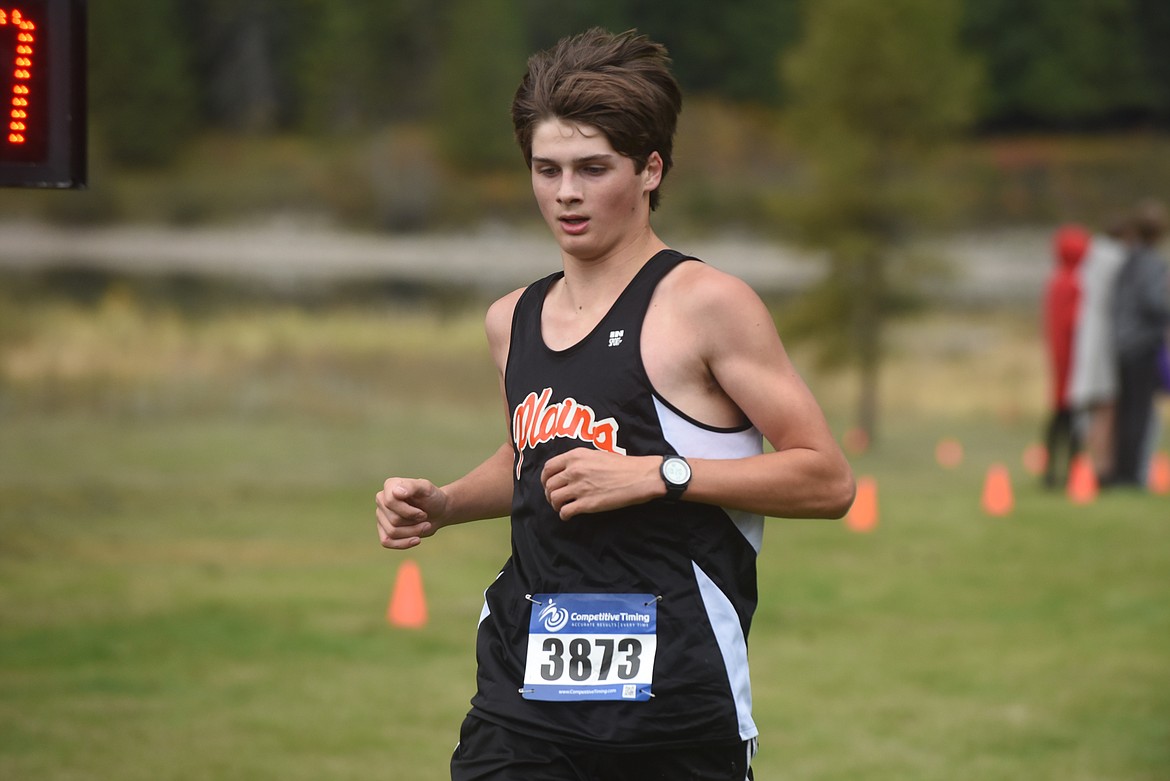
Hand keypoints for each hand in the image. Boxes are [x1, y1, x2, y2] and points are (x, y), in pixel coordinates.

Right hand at [375, 478, 447, 549]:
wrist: (438, 511)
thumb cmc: (432, 498)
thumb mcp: (427, 488)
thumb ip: (412, 486)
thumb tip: (395, 492)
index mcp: (390, 486)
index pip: (390, 502)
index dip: (409, 512)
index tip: (423, 512)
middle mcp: (382, 500)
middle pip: (394, 520)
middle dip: (414, 523)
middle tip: (425, 517)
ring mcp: (381, 516)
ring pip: (392, 532)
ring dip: (413, 532)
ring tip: (425, 526)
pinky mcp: (383, 530)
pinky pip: (386, 542)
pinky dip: (404, 543)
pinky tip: (417, 539)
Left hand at [540, 450, 659, 519]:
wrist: (639, 477)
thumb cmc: (623, 465)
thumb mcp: (597, 454)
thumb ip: (580, 460)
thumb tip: (569, 469)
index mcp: (575, 456)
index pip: (548, 467)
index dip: (545, 478)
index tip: (548, 484)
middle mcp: (574, 470)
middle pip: (549, 485)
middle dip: (549, 493)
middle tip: (555, 498)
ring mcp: (579, 487)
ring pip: (554, 498)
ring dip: (555, 505)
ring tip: (561, 507)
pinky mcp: (587, 504)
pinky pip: (565, 512)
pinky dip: (564, 515)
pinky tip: (568, 516)